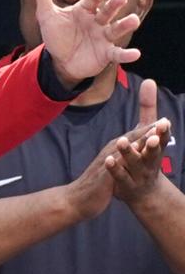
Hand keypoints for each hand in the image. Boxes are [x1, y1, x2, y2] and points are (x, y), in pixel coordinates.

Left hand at [28, 0, 141, 87]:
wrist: (60, 61)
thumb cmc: (57, 34)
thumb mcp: (47, 14)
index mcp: (84, 10)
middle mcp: (97, 21)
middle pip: (107, 11)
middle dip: (114, 4)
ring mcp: (103, 37)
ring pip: (116, 29)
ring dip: (126, 25)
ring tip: (134, 21)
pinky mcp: (106, 54)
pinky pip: (117, 54)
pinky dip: (127, 54)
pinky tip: (135, 53)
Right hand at [66, 114, 160, 221]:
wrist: (76, 200)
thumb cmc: (95, 185)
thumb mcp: (108, 169)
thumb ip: (119, 158)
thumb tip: (130, 149)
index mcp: (111, 152)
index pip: (131, 138)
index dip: (146, 130)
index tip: (163, 122)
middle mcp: (108, 154)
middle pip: (129, 139)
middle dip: (146, 130)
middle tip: (163, 121)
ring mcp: (105, 164)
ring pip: (123, 149)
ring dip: (138, 140)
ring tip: (153, 132)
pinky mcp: (103, 176)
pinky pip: (116, 165)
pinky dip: (127, 155)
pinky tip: (134, 152)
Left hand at [106, 78, 171, 208]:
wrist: (143, 192)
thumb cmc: (146, 155)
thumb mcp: (148, 132)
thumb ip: (147, 108)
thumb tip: (149, 81)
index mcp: (155, 147)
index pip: (160, 137)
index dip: (162, 131)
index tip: (165, 122)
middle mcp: (150, 160)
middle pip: (152, 151)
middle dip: (153, 143)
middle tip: (152, 136)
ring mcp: (138, 173)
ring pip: (135, 163)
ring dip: (129, 153)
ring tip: (122, 142)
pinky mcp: (126, 184)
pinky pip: (120, 176)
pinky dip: (115, 168)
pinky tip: (108, 159)